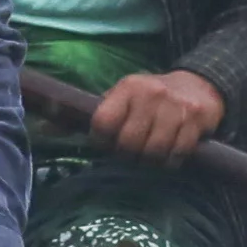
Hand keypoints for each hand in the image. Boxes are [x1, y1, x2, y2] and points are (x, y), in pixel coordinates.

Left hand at [91, 68, 226, 161]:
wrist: (198, 85)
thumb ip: (96, 114)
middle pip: (128, 142)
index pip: (104, 122)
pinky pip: (177, 154)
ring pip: (153, 152)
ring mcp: (176, 106)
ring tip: (148, 155)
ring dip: (149, 161)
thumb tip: (48, 131)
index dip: (101, 140)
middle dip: (127, 154)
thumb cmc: (151, 97)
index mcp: (128, 87)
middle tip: (131, 153)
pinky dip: (169, 161)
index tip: (106, 144)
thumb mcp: (123, 96)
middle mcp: (151, 94)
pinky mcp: (196, 119)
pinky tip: (168, 154)